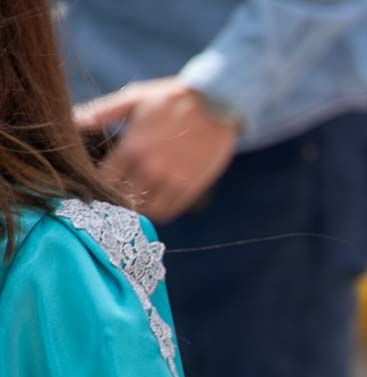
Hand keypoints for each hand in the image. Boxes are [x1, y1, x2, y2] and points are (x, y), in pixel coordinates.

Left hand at [75, 77, 239, 221]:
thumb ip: (101, 113)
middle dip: (115, 199)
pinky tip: (154, 201)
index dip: (96, 184)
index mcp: (131, 149)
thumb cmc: (171, 98)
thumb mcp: (133, 99)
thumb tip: (72, 122)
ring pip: (145, 211)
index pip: (102, 181)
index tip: (95, 182)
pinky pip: (169, 212)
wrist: (217, 102)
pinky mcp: (191, 187)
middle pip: (122, 200)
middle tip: (113, 195)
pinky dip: (158, 211)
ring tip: (134, 200)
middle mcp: (150, 170)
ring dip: (137, 209)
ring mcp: (173, 181)